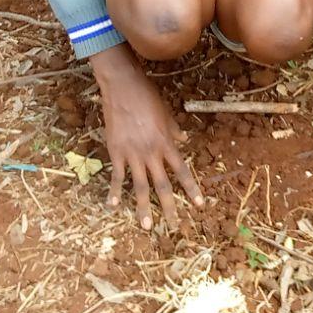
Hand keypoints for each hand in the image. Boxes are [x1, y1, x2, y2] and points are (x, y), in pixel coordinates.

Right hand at [90, 48, 203, 230]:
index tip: (199, 205)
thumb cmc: (147, 96)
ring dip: (143, 207)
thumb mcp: (167, 113)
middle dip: (169, 207)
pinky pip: (117, 176)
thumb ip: (174, 130)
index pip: (182, 171)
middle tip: (175, 226)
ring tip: (146, 225)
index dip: (191, 189)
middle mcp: (151, 152)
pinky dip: (115, 192)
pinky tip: (113, 206)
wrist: (123, 86)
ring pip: (140, 186)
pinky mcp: (115, 151)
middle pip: (163, 185)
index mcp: (167, 143)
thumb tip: (183, 140)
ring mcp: (132, 153)